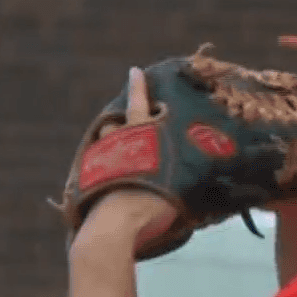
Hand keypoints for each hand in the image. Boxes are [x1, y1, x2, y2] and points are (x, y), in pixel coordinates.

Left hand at [77, 66, 179, 252]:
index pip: (140, 105)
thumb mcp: (179, 189)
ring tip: (121, 150)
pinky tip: (114, 179)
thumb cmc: (152, 206)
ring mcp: (100, 160)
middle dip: (124, 120)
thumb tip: (206, 171)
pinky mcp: (90, 180)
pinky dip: (106, 167)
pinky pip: (99, 166)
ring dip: (112, 142)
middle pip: (117, 125)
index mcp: (140, 137)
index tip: (134, 71)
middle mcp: (117, 143)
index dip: (139, 88)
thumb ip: (188, 177)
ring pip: (104, 143)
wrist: (115, 225)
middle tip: (129, 118)